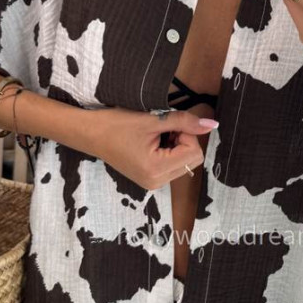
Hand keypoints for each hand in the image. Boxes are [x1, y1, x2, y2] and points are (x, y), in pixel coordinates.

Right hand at [90, 107, 218, 189]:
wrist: (90, 134)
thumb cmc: (117, 124)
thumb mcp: (153, 119)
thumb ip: (184, 122)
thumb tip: (212, 125)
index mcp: (156, 169)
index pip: (194, 152)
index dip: (186, 133)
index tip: (168, 125)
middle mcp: (157, 182)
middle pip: (192, 160)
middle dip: (184, 141)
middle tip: (163, 130)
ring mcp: (153, 184)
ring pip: (185, 163)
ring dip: (177, 146)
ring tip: (155, 137)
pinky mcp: (150, 181)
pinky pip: (173, 167)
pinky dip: (170, 153)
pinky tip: (152, 145)